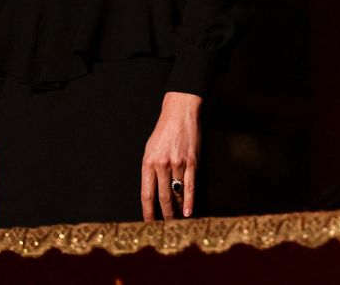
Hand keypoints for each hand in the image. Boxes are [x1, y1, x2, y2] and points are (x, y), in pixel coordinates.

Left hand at [141, 91, 201, 220]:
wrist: (180, 112)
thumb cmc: (163, 130)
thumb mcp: (150, 148)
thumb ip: (150, 169)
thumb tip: (153, 191)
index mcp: (148, 162)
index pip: (146, 193)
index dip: (147, 211)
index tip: (148, 222)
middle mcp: (162, 165)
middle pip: (162, 197)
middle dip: (163, 214)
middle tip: (164, 227)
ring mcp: (178, 164)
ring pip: (176, 193)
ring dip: (176, 209)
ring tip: (176, 221)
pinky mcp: (192, 162)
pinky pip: (190, 186)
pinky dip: (189, 201)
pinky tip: (188, 212)